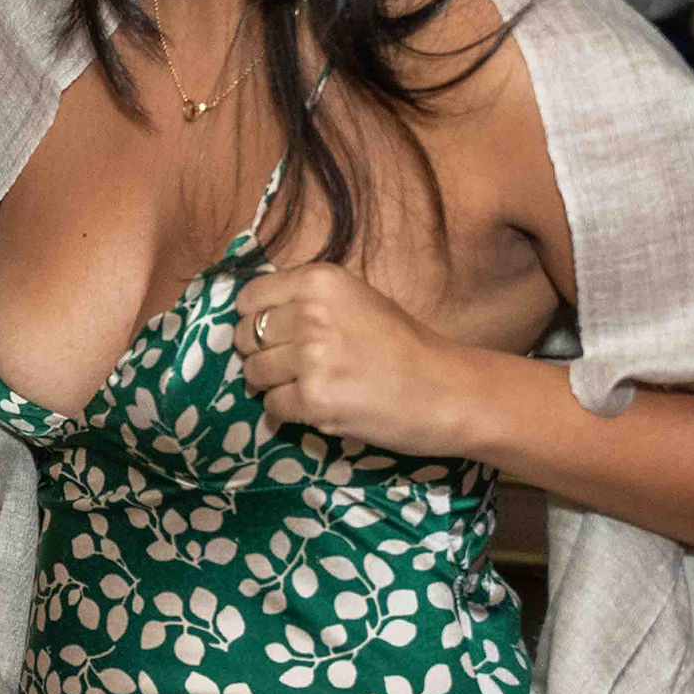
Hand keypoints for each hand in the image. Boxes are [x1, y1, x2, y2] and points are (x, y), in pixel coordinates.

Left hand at [227, 261, 501, 455]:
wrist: (447, 390)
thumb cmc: (402, 346)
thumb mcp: (355, 301)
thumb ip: (306, 302)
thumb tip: (248, 317)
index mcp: (320, 280)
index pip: (248, 300)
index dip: (256, 322)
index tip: (276, 337)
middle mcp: (311, 313)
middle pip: (246, 339)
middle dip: (262, 356)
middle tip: (297, 368)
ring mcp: (311, 357)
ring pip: (254, 375)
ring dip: (275, 386)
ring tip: (314, 387)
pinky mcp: (314, 400)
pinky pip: (272, 407)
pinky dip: (288, 413)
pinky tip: (319, 407)